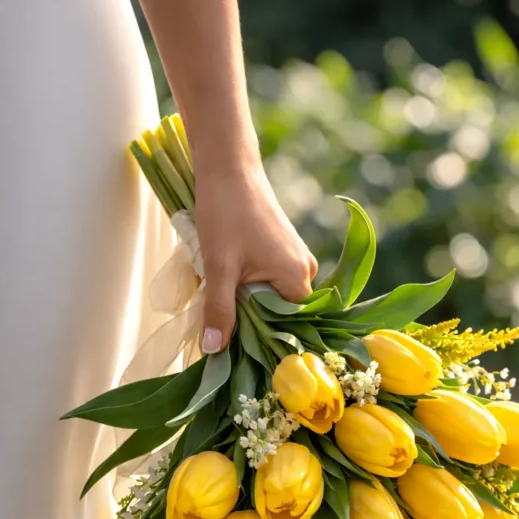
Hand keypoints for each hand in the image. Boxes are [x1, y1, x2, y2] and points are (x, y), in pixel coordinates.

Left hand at [194, 164, 317, 351]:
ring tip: (224, 297)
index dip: (263, 338)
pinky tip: (229, 280)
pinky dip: (250, 285)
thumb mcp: (218, 268)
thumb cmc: (225, 213)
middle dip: (253, 320)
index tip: (239, 347)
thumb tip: (213, 351)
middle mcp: (306, 269)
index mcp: (298, 277)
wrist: (227, 167)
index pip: (289, 326)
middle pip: (281, 313)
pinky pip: (271, 280)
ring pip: (273, 296)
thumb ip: (218, 310)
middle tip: (223, 323)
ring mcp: (296, 257)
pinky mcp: (284, 249)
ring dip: (249, 302)